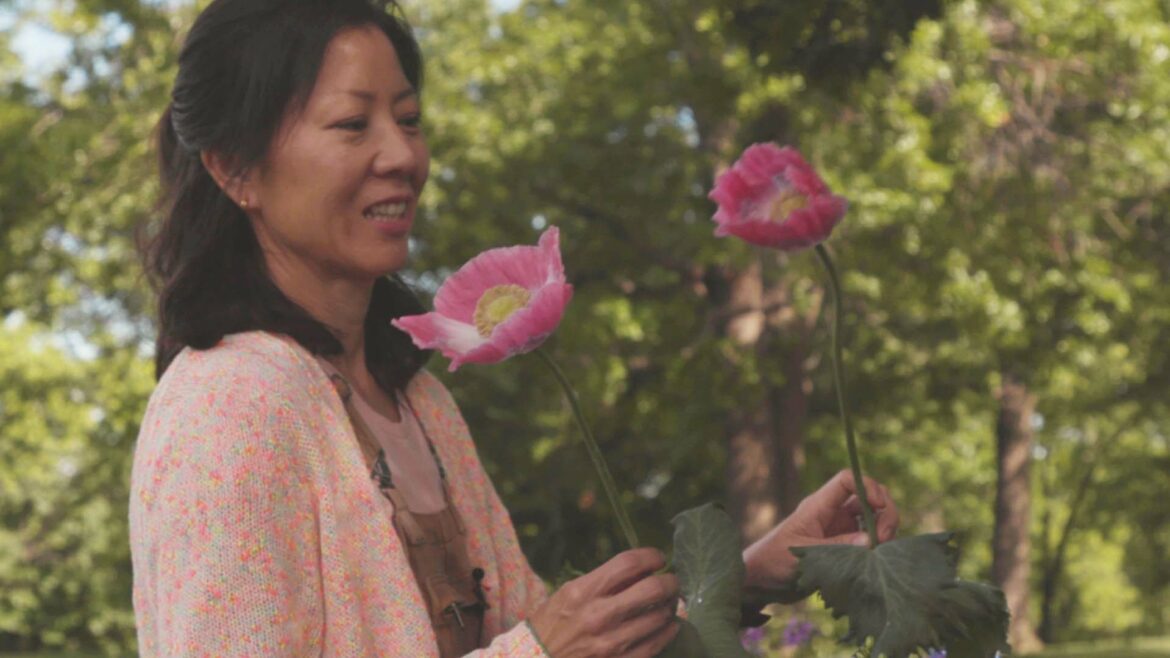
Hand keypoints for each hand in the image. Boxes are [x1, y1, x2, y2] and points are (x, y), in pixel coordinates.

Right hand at [528, 548, 680, 657]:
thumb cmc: (551, 625)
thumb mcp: (569, 594)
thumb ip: (603, 582)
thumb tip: (640, 572)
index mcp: (584, 591)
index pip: (629, 563)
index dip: (652, 557)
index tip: (659, 559)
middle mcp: (599, 615)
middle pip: (653, 589)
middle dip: (670, 582)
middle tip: (672, 582)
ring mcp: (611, 642)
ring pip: (660, 617)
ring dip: (670, 607)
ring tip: (668, 604)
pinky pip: (656, 644)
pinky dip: (667, 631)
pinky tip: (667, 626)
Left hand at [742, 469, 899, 591]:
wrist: (760, 580)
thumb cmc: (774, 560)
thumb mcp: (805, 553)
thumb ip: (837, 546)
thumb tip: (871, 541)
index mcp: (819, 505)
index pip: (848, 480)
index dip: (868, 487)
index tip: (879, 506)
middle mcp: (831, 512)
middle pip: (868, 498)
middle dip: (884, 513)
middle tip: (884, 540)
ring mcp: (838, 529)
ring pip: (872, 519)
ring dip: (883, 531)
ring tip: (880, 554)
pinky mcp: (842, 546)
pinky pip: (867, 539)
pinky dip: (877, 546)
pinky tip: (875, 561)